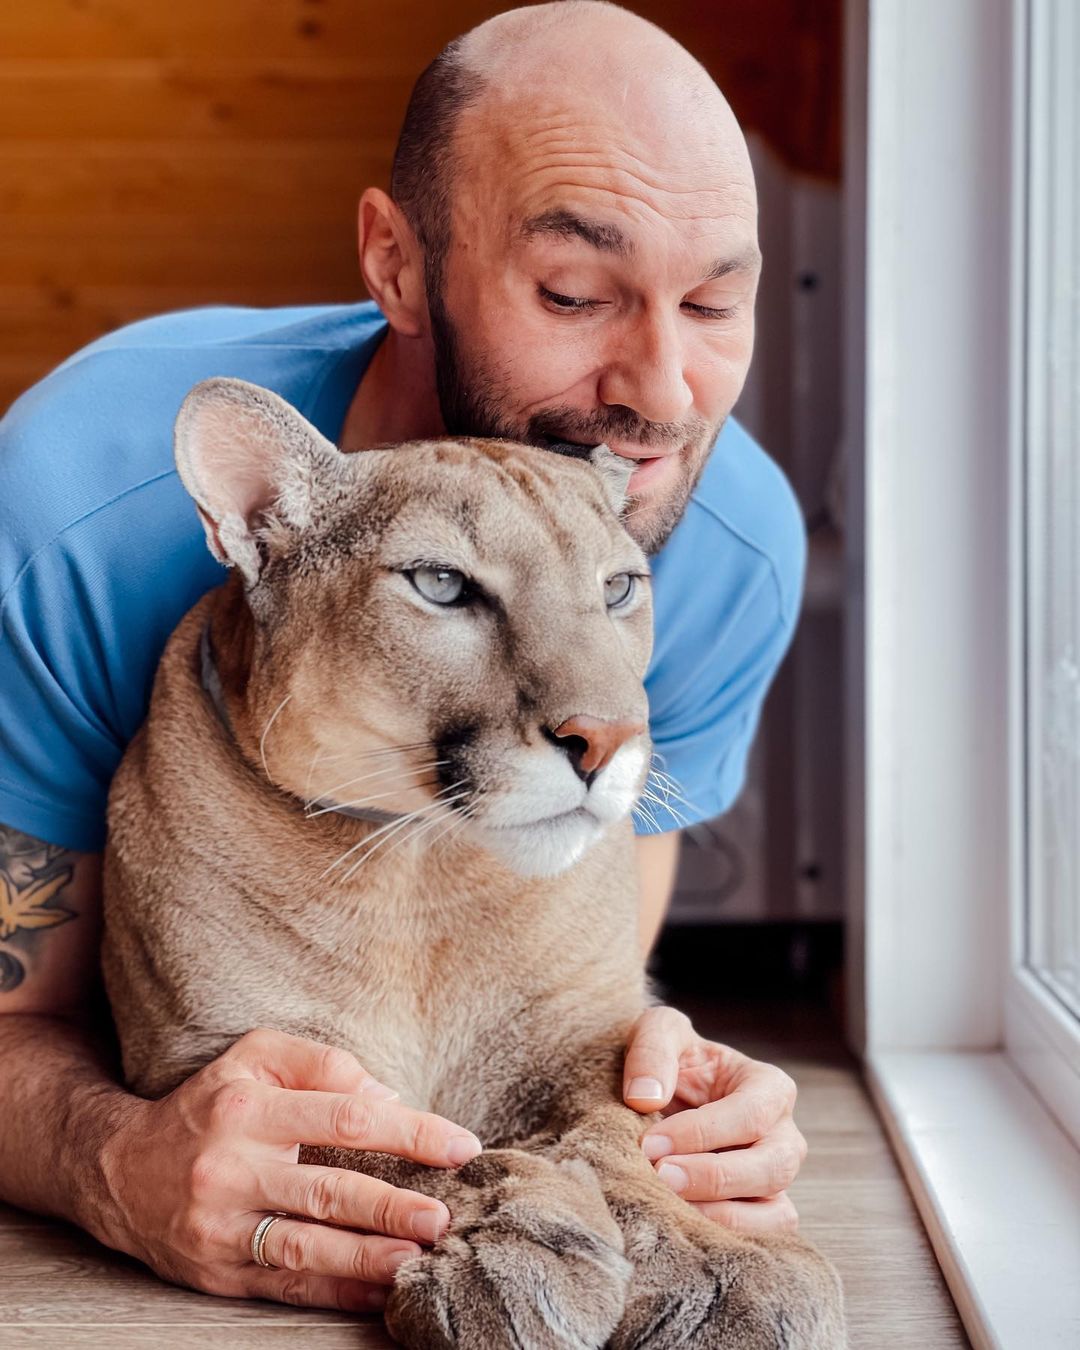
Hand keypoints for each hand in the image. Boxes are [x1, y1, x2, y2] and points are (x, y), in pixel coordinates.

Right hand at [95, 1027, 481, 1310]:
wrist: (116, 1168)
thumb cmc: (208, 1104)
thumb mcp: (256, 1057)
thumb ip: (323, 1064)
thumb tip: (387, 1099)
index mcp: (252, 1106)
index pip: (346, 1117)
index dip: (409, 1132)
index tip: (460, 1145)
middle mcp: (234, 1166)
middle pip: (329, 1189)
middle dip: (393, 1206)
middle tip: (443, 1218)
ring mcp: (222, 1225)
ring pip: (305, 1248)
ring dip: (367, 1257)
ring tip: (418, 1259)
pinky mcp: (215, 1271)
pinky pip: (282, 1285)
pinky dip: (333, 1292)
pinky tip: (375, 1293)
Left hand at [622, 1006, 805, 1235]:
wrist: (660, 1095)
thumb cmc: (669, 1060)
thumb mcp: (658, 1033)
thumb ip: (652, 1052)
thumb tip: (645, 1097)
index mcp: (769, 1086)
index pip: (751, 1114)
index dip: (702, 1133)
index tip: (650, 1145)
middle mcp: (783, 1135)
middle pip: (771, 1167)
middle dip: (713, 1178)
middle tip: (659, 1177)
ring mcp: (775, 1179)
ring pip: (775, 1213)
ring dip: (720, 1215)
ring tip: (668, 1203)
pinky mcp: (761, 1213)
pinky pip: (761, 1239)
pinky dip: (727, 1238)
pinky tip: (682, 1225)